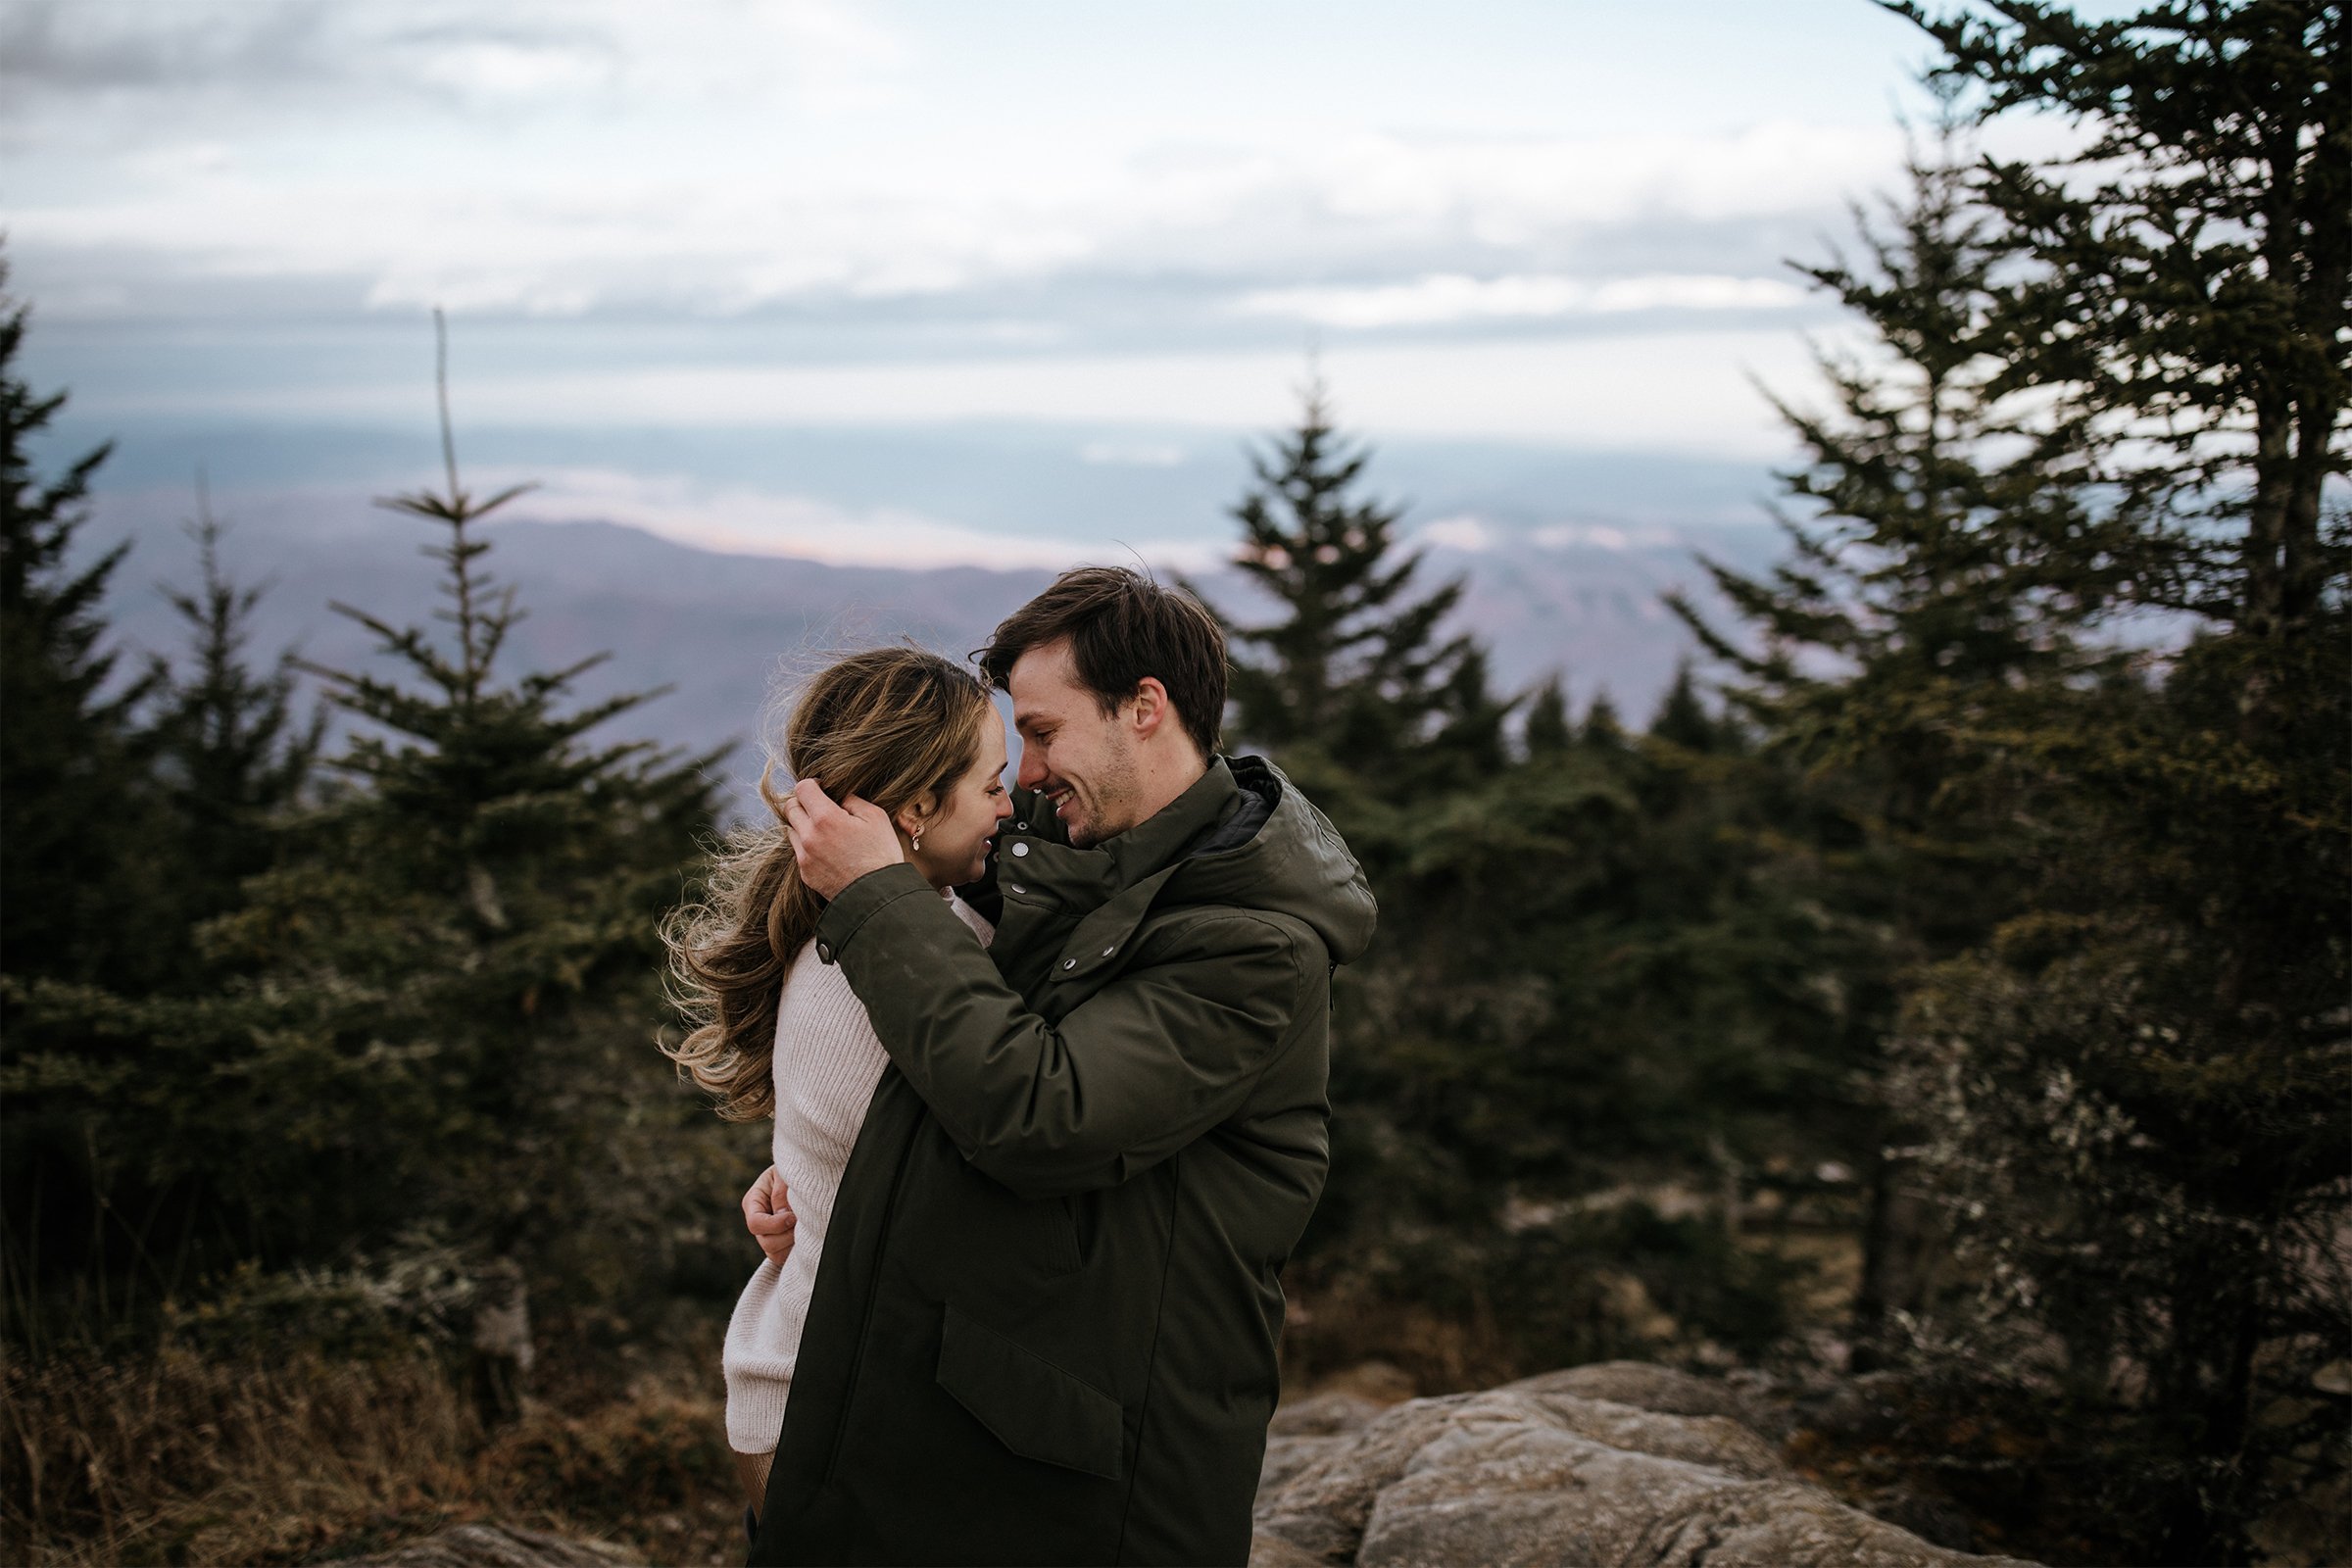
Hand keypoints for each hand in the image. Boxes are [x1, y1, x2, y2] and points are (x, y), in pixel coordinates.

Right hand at [742, 1165, 796, 1267]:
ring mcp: (767, 1234)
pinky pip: (783, 1258)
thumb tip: (783, 1214)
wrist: (804, 1175)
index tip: (793, 1217)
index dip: (774, 1224)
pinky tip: (806, 1236)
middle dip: (787, 1235)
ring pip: (774, 1253)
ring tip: (806, 1228)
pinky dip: (795, 1251)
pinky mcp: (779, 1243)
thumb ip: (781, 1191)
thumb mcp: (785, 1174)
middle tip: (803, 1223)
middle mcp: (757, 1220)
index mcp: (753, 1201)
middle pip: (766, 1242)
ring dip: (792, 1244)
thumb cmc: (794, 1169)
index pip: (755, 1223)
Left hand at [780, 778, 902, 898]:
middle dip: (803, 802)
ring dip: (803, 825)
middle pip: (790, 808)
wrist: (878, 896)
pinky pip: (799, 852)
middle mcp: (809, 837)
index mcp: (826, 818)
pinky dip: (808, 846)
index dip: (813, 783)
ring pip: (792, 830)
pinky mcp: (805, 874)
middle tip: (820, 806)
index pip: (802, 789)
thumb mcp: (876, 817)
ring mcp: (804, 857)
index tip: (822, 788)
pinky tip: (829, 851)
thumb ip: (852, 800)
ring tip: (826, 831)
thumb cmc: (881, 855)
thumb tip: (838, 796)